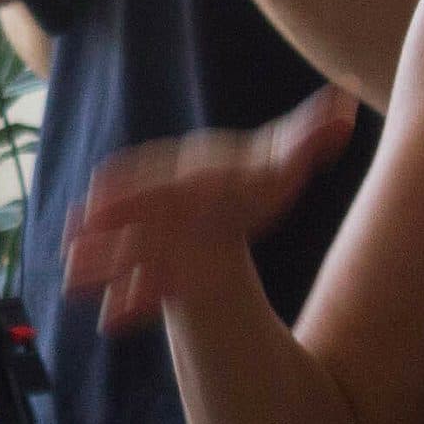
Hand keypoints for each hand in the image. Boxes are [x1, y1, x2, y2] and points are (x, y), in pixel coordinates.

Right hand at [60, 89, 360, 331]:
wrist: (236, 195)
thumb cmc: (260, 175)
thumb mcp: (287, 153)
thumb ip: (313, 133)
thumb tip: (349, 100)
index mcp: (191, 171)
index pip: (157, 174)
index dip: (132, 186)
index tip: (102, 194)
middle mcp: (167, 199)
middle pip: (132, 213)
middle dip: (107, 229)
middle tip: (73, 243)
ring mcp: (160, 233)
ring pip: (126, 249)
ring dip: (101, 264)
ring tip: (73, 281)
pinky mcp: (162, 265)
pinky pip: (141, 283)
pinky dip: (128, 301)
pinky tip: (113, 323)